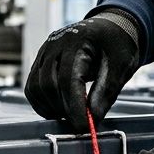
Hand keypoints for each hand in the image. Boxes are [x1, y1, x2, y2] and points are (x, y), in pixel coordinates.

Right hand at [25, 9, 142, 130]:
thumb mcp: (121, 66)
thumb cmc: (118, 44)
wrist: (110, 27)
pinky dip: (42, 102)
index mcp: (77, 41)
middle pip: (49, 84)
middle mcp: (55, 44)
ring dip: (51, 108)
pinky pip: (33, 86)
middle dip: (63, 109)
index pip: (68, 79)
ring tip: (70, 116)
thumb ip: (105, 92)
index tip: (82, 127)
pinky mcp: (41, 60)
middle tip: (79, 124)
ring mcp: (44, 51)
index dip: (74, 106)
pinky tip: (58, 110)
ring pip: (36, 87)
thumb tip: (92, 119)